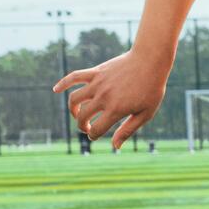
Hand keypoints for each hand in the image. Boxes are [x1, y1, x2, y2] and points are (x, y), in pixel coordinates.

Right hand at [53, 49, 169, 149]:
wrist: (150, 61)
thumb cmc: (152, 89)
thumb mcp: (145, 113)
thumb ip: (128, 130)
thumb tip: (115, 146)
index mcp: (115, 109)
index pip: (96, 130)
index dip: (93, 136)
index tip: (95, 135)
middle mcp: (103, 97)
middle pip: (82, 116)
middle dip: (82, 126)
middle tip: (88, 127)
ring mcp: (98, 83)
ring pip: (74, 99)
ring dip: (72, 109)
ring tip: (79, 113)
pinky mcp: (96, 72)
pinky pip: (74, 77)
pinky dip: (63, 83)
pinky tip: (56, 90)